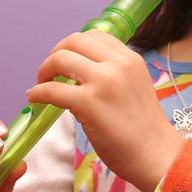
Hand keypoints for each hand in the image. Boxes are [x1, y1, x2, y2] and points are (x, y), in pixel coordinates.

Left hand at [25, 29, 182, 191]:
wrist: (156, 156)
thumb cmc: (144, 129)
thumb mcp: (134, 87)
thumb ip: (112, 74)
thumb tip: (75, 75)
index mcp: (131, 59)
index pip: (95, 35)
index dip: (74, 46)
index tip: (66, 62)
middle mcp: (118, 64)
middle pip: (73, 41)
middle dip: (55, 54)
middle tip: (49, 73)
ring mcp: (103, 82)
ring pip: (60, 59)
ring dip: (44, 70)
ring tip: (42, 85)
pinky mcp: (89, 103)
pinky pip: (52, 90)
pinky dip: (38, 92)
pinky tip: (35, 99)